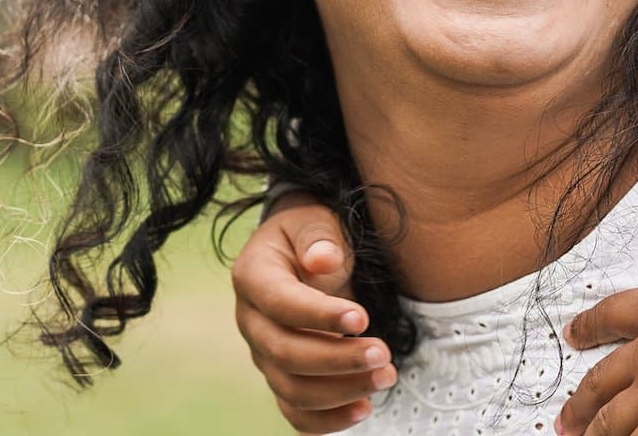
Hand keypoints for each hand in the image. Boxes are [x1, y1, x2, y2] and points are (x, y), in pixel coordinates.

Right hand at [233, 191, 393, 432]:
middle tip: (384, 354)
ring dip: (340, 391)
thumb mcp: (314, 221)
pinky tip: (364, 408)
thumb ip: (318, 237)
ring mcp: (263, 354)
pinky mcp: (282, 377)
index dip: (318, 315)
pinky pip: (296, 411)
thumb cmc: (311, 236)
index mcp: (252, 276)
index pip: (279, 303)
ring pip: (291, 388)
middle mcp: (251, 321)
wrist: (304, 255)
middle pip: (284, 353)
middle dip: (337, 359)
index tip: (362, 318)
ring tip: (386, 377)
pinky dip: (327, 420)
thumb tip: (322, 260)